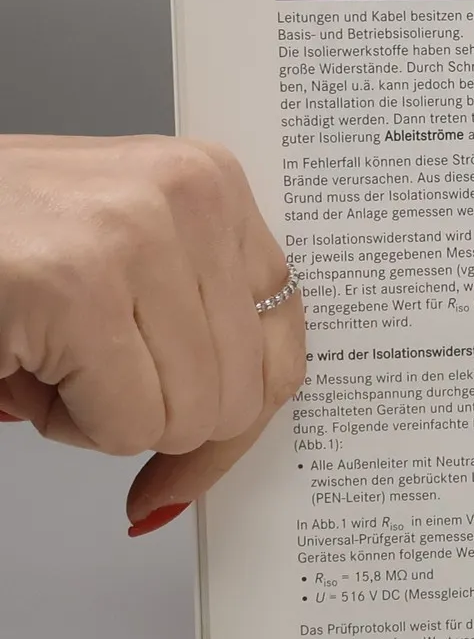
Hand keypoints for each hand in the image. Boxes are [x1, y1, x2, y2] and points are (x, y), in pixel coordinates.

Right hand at [0, 135, 305, 533]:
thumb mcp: (123, 268)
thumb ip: (195, 336)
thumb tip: (221, 451)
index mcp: (209, 185)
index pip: (283, 340)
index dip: (239, 418)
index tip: (195, 452)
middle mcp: (189, 196)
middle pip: (243, 394)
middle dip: (156, 417)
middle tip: (81, 372)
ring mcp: (137, 234)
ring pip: (186, 417)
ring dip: (104, 419)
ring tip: (46, 354)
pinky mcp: (78, 284)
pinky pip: (126, 424)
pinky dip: (68, 424)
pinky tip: (24, 363)